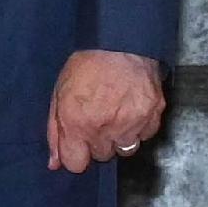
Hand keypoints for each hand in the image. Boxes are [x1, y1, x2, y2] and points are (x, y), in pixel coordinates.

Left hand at [47, 49, 165, 172]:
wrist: (122, 41)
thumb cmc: (87, 63)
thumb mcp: (60, 92)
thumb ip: (55, 130)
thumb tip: (54, 163)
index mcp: (77, 124)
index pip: (76, 165)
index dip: (76, 153)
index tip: (78, 141)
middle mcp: (105, 130)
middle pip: (102, 155)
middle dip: (98, 141)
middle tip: (99, 116)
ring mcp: (131, 126)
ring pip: (125, 149)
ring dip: (120, 136)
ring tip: (117, 112)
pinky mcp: (153, 117)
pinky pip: (145, 135)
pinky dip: (140, 126)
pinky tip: (133, 107)